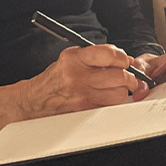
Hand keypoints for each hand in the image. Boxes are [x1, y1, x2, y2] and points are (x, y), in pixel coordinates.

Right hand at [21, 44, 140, 117]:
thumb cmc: (57, 76)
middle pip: (118, 77)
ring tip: (117, 86)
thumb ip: (98, 55)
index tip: (125, 60)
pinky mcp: (86, 110)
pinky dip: (113, 100)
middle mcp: (78, 77)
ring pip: (118, 94)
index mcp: (74, 59)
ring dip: (122, 90)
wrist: (37, 99)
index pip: (108, 55)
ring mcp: (83, 96)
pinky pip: (110, 105)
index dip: (122, 57)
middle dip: (128, 76)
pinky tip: (107, 95)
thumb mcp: (72, 57)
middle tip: (128, 75)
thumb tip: (125, 59)